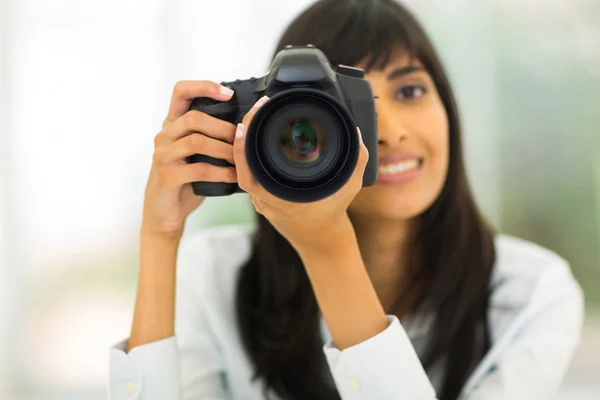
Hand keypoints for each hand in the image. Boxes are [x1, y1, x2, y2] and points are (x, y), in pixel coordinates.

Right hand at [142, 80, 237, 237]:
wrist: (165, 213)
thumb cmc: (186, 180)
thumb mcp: (197, 154)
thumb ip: (210, 136)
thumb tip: (244, 125)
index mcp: (172, 125)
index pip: (181, 92)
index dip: (204, 87)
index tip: (228, 93)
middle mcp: (164, 136)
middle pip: (194, 118)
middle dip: (224, 127)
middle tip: (242, 139)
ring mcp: (163, 155)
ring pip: (197, 141)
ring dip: (225, 150)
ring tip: (240, 159)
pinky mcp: (167, 176)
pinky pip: (199, 169)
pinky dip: (221, 172)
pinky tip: (234, 176)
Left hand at [234, 96, 368, 253]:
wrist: (321, 238)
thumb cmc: (332, 212)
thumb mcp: (349, 185)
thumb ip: (356, 160)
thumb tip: (355, 132)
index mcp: (280, 197)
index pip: (249, 173)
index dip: (241, 149)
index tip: (244, 126)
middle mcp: (266, 200)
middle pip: (241, 167)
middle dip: (242, 136)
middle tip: (254, 110)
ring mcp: (261, 201)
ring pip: (243, 171)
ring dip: (244, 146)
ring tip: (254, 119)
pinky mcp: (262, 199)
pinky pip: (250, 175)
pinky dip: (249, 157)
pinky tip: (255, 138)